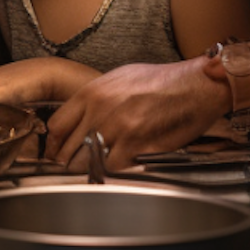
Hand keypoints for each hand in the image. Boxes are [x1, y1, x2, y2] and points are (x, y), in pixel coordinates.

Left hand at [45, 56, 228, 169]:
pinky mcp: (135, 144)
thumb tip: (82, 115)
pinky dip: (114, 171)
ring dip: (90, 169)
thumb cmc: (160, 80)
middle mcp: (99, 110)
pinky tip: (120, 165)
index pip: (57, 126)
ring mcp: (116, 128)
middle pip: (68, 148)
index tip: (59, 151)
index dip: (56, 143)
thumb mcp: (118, 78)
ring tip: (96, 169)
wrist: (193, 84)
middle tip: (75, 166)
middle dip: (70, 161)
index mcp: (92, 92)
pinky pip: (112, 167)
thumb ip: (95, 98)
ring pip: (87, 162)